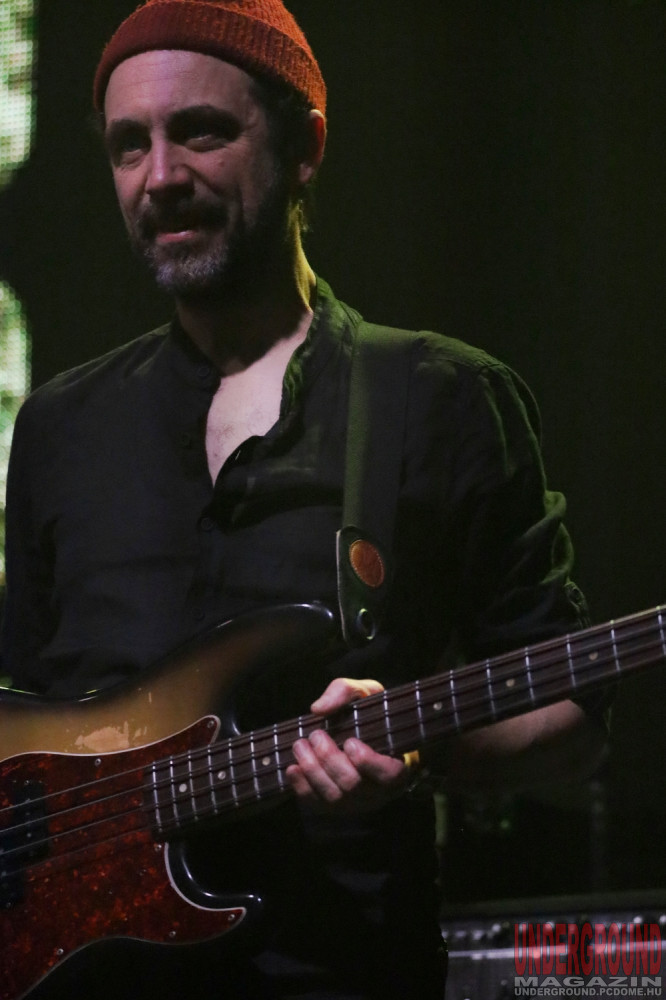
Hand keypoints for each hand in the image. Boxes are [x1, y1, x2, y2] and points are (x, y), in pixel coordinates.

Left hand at [285, 677, 410, 813]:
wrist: (363, 734)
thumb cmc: (370, 714)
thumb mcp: (366, 693)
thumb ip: (345, 692)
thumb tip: (318, 708)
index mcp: (396, 764)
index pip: (388, 774)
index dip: (368, 762)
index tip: (349, 742)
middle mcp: (378, 791)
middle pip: (353, 785)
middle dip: (329, 759)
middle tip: (316, 735)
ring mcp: (356, 803)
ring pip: (334, 797)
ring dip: (313, 771)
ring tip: (300, 746)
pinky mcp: (335, 807)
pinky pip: (317, 805)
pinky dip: (302, 787)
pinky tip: (293, 768)